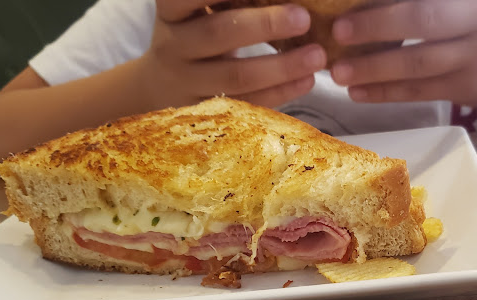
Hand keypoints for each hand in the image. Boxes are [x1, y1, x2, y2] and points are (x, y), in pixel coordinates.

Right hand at [140, 0, 325, 109]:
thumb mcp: (197, 10)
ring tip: (316, 57)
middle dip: (264, 25)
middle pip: (219, 33)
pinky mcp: (205, 113)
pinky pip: (246, 104)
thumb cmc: (190, 36)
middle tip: (304, 18)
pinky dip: (278, 93)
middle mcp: (173, 45)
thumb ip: (229, 2)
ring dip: (280, 68)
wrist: (160, 87)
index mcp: (171, 9)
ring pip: (235, 77)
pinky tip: (305, 81)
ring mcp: (187, 84)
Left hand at [330, 0, 476, 108]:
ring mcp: (472, 55)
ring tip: (338, 72)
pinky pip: (417, 91)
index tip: (348, 2)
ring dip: (373, 68)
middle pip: (422, 18)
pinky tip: (356, 92)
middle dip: (376, 25)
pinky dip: (384, 92)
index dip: (385, 2)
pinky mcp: (463, 87)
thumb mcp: (462, 4)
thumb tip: (371, 4)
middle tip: (338, 31)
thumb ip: (424, 4)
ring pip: (416, 63)